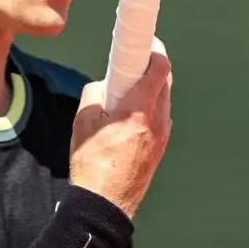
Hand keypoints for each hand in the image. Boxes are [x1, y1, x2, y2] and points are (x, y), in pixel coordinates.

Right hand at [69, 39, 171, 218]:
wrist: (104, 205)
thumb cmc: (92, 163)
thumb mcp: (83, 121)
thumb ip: (95, 93)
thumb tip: (105, 86)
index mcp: (139, 110)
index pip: (160, 68)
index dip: (155, 50)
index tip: (146, 42)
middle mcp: (157, 120)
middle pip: (165, 80)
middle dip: (152, 66)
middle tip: (134, 62)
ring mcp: (163, 135)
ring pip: (164, 98)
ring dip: (152, 87)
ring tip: (129, 90)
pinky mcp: (161, 147)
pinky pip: (161, 116)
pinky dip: (151, 106)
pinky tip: (132, 114)